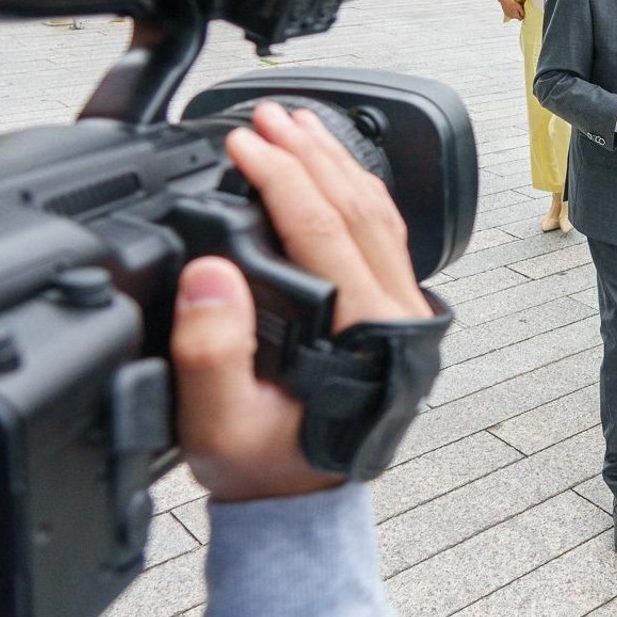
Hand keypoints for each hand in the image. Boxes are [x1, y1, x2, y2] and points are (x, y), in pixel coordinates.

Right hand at [170, 101, 432, 502]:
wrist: (302, 502)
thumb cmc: (264, 465)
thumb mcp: (219, 425)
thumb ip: (211, 352)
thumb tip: (212, 272)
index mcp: (365, 333)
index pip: (323, 229)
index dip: (280, 177)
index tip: (243, 143)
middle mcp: (398, 313)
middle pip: (358, 208)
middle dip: (309, 152)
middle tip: (267, 114)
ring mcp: (405, 308)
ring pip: (378, 214)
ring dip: (335, 162)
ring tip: (296, 123)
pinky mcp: (398, 307)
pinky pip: (384, 232)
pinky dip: (355, 189)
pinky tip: (329, 167)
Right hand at [496, 0, 523, 20]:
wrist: (505, 0)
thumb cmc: (512, 3)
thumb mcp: (519, 7)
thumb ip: (522, 12)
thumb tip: (523, 16)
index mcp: (515, 16)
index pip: (520, 19)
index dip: (522, 16)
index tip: (522, 13)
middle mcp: (511, 17)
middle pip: (516, 17)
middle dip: (518, 14)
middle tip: (517, 8)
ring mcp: (508, 15)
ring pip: (513, 16)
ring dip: (514, 13)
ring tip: (513, 7)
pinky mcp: (505, 13)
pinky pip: (509, 14)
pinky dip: (510, 12)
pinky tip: (510, 8)